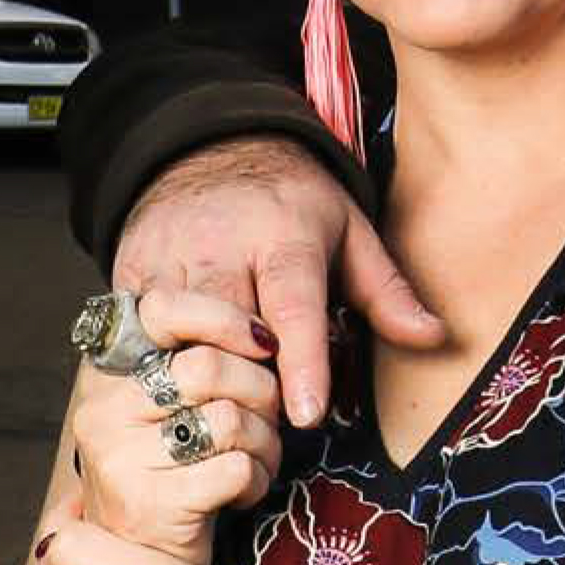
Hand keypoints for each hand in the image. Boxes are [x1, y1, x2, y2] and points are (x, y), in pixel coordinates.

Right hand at [66, 285, 284, 558]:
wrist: (146, 564)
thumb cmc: (174, 474)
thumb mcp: (173, 408)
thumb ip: (197, 361)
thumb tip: (265, 331)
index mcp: (107, 374)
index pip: (159, 308)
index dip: (222, 316)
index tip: (263, 341)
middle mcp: (102, 410)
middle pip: (208, 366)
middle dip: (261, 392)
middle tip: (269, 418)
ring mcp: (119, 458)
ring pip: (228, 418)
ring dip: (264, 442)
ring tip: (256, 459)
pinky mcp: (150, 503)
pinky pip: (236, 468)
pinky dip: (257, 481)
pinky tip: (243, 492)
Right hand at [114, 137, 448, 430]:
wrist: (208, 147)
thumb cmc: (290, 199)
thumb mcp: (349, 230)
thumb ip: (386, 291)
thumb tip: (436, 337)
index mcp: (283, 236)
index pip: (293, 305)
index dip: (301, 362)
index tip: (305, 414)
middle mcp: (220, 247)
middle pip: (227, 333)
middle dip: (250, 384)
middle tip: (273, 417)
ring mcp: (166, 260)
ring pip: (175, 339)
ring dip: (202, 383)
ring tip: (229, 404)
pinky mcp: (128, 274)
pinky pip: (136, 334)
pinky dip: (154, 366)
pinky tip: (177, 385)